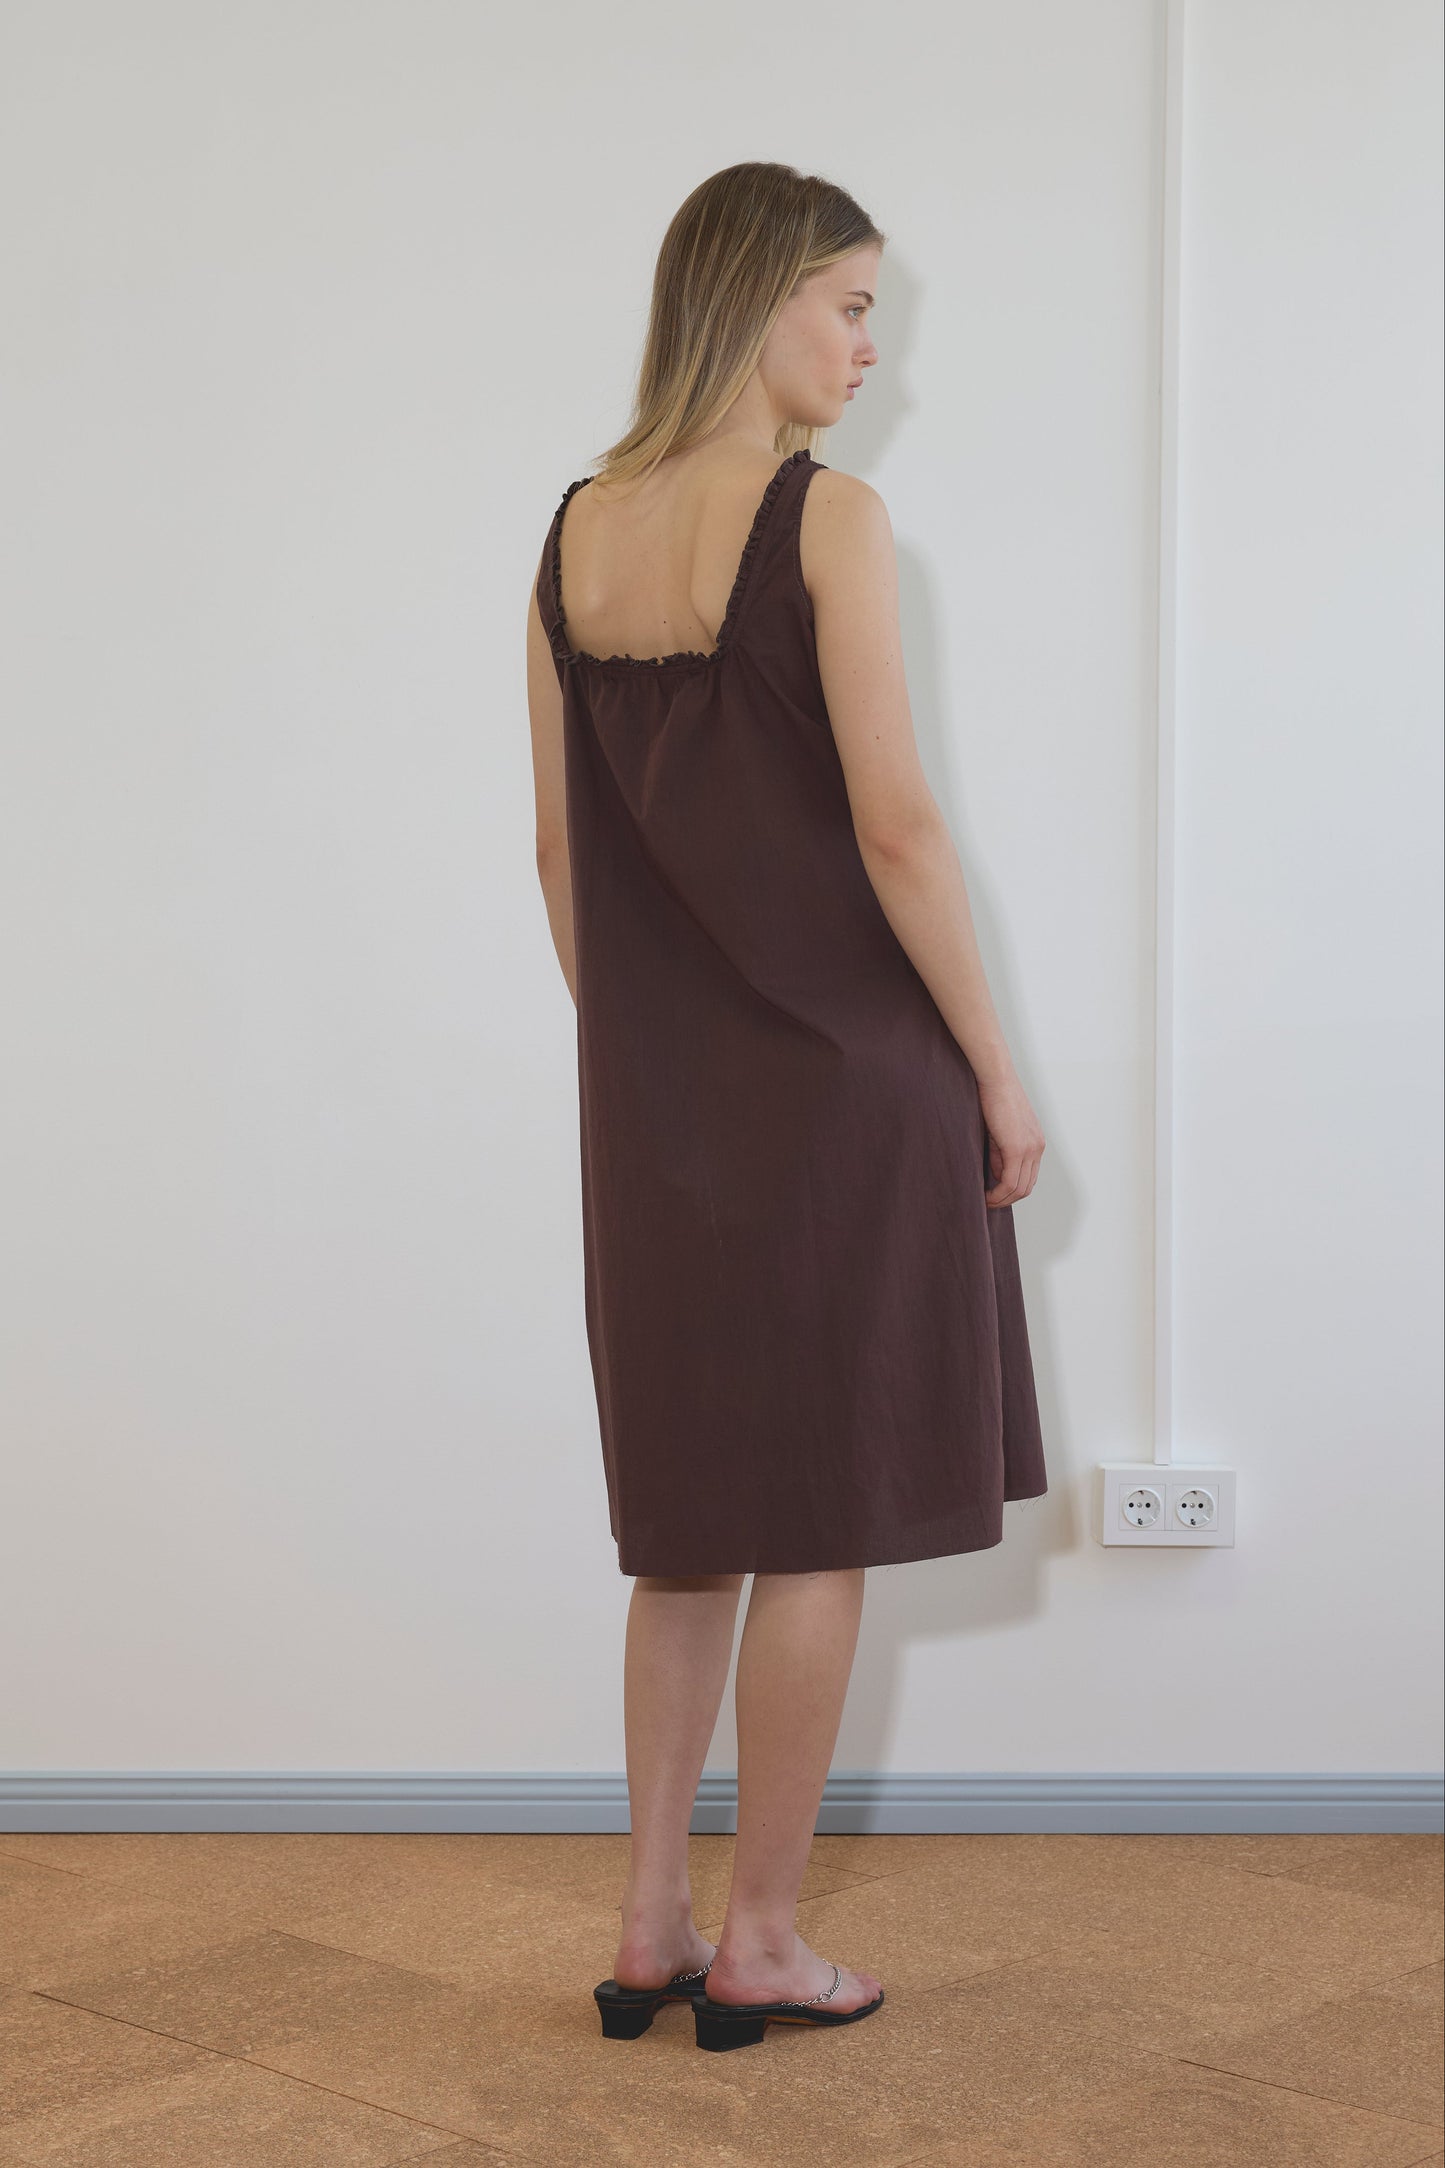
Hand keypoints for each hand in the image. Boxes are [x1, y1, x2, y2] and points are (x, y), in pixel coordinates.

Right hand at [976, 1070, 1044, 1206]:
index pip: (1028, 1177)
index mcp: (1036, 1143)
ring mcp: (1029, 1148)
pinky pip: (1009, 1181)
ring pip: (1019, 1188)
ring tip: (985, 1202)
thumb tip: (998, 1174)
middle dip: (1007, 1199)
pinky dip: (998, 1193)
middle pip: (1026, 1187)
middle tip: (988, 1203)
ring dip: (1001, 1200)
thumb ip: (1001, 1153)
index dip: (1011, 1191)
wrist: (995, 1078)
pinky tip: (985, 1195)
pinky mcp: (1017, 1148)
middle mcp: (1037, 1147)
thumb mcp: (999, 1131)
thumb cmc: (993, 1097)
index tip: (994, 1195)